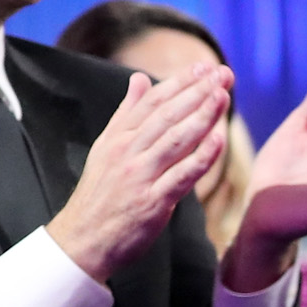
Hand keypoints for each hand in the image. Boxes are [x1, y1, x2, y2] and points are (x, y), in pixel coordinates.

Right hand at [48, 59, 233, 282]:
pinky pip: (181, 175)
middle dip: (197, 91)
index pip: (153, 102)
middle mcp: (127, 152)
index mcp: (118, 137)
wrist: (82, 240)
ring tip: (223, 95)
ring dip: (202, 116)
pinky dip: (201, 157)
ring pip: (175, 139)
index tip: (204, 66)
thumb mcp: (107, 148)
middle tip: (223, 73)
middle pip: (166, 115)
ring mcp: (139, 176)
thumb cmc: (101, 194)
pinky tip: (219, 140)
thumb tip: (139, 79)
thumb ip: (127, 114)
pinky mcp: (152, 201)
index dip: (180, 82)